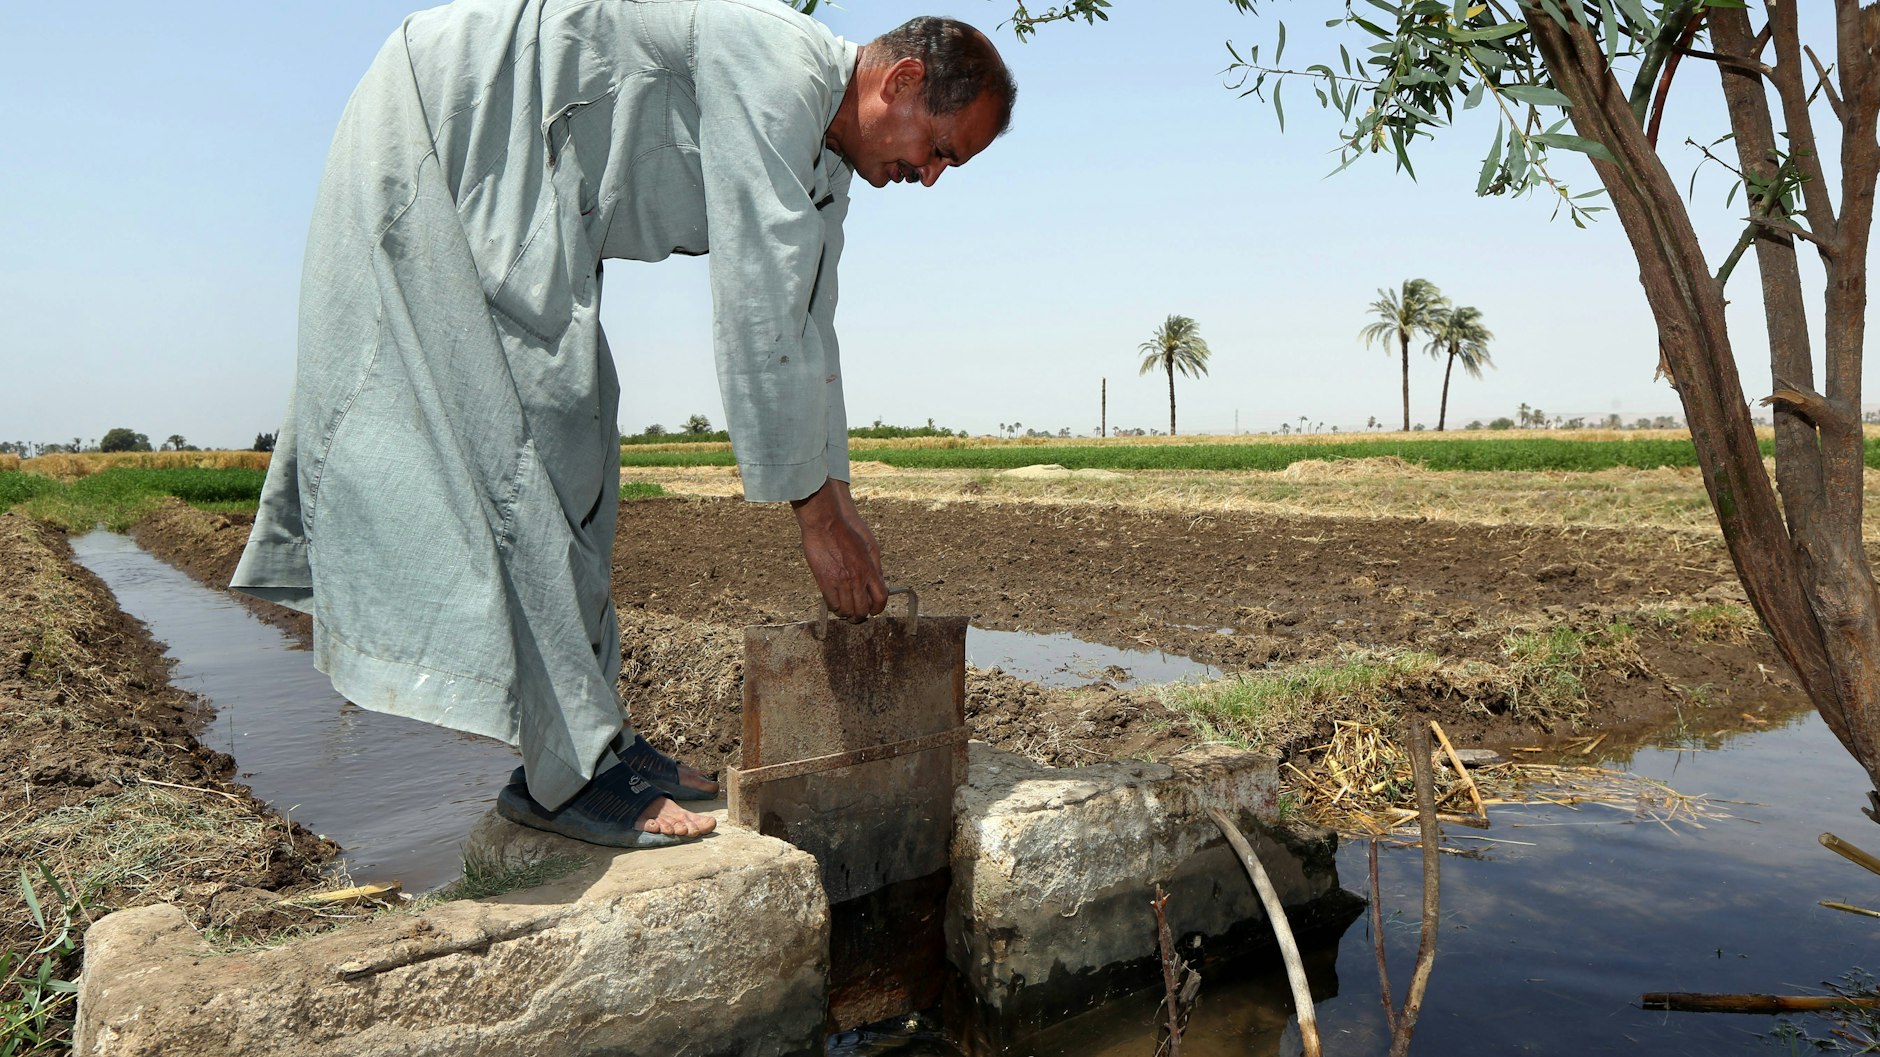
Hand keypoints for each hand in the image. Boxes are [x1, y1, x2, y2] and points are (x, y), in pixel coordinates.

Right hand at [792, 478, 886, 618]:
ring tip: (845, 610)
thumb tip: (879, 581)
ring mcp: (841, 582)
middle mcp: (857, 579)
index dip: (878, 608)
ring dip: (847, 613)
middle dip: (861, 615)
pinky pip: (832, 604)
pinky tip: (834, 603)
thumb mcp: (870, 546)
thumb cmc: (849, 529)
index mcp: (870, 570)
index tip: (873, 610)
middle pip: (862, 609)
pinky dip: (834, 607)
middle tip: (857, 614)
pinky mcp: (825, 581)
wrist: (827, 522)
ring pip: (847, 610)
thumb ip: (875, 566)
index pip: (880, 598)